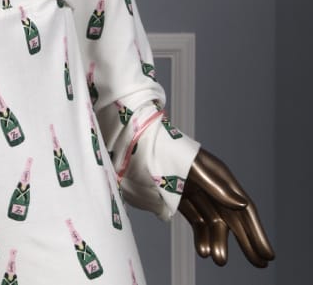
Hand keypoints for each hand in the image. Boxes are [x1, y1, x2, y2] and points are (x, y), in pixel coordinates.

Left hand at [178, 147, 274, 267]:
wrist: (142, 146)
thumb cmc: (169, 152)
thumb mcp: (194, 168)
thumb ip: (218, 187)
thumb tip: (243, 204)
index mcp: (222, 178)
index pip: (245, 209)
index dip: (257, 232)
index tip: (268, 254)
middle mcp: (213, 188)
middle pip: (235, 220)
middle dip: (248, 242)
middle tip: (260, 265)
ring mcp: (198, 195)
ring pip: (215, 224)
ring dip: (219, 242)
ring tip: (219, 260)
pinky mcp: (183, 201)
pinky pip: (198, 222)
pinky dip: (201, 237)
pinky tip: (203, 251)